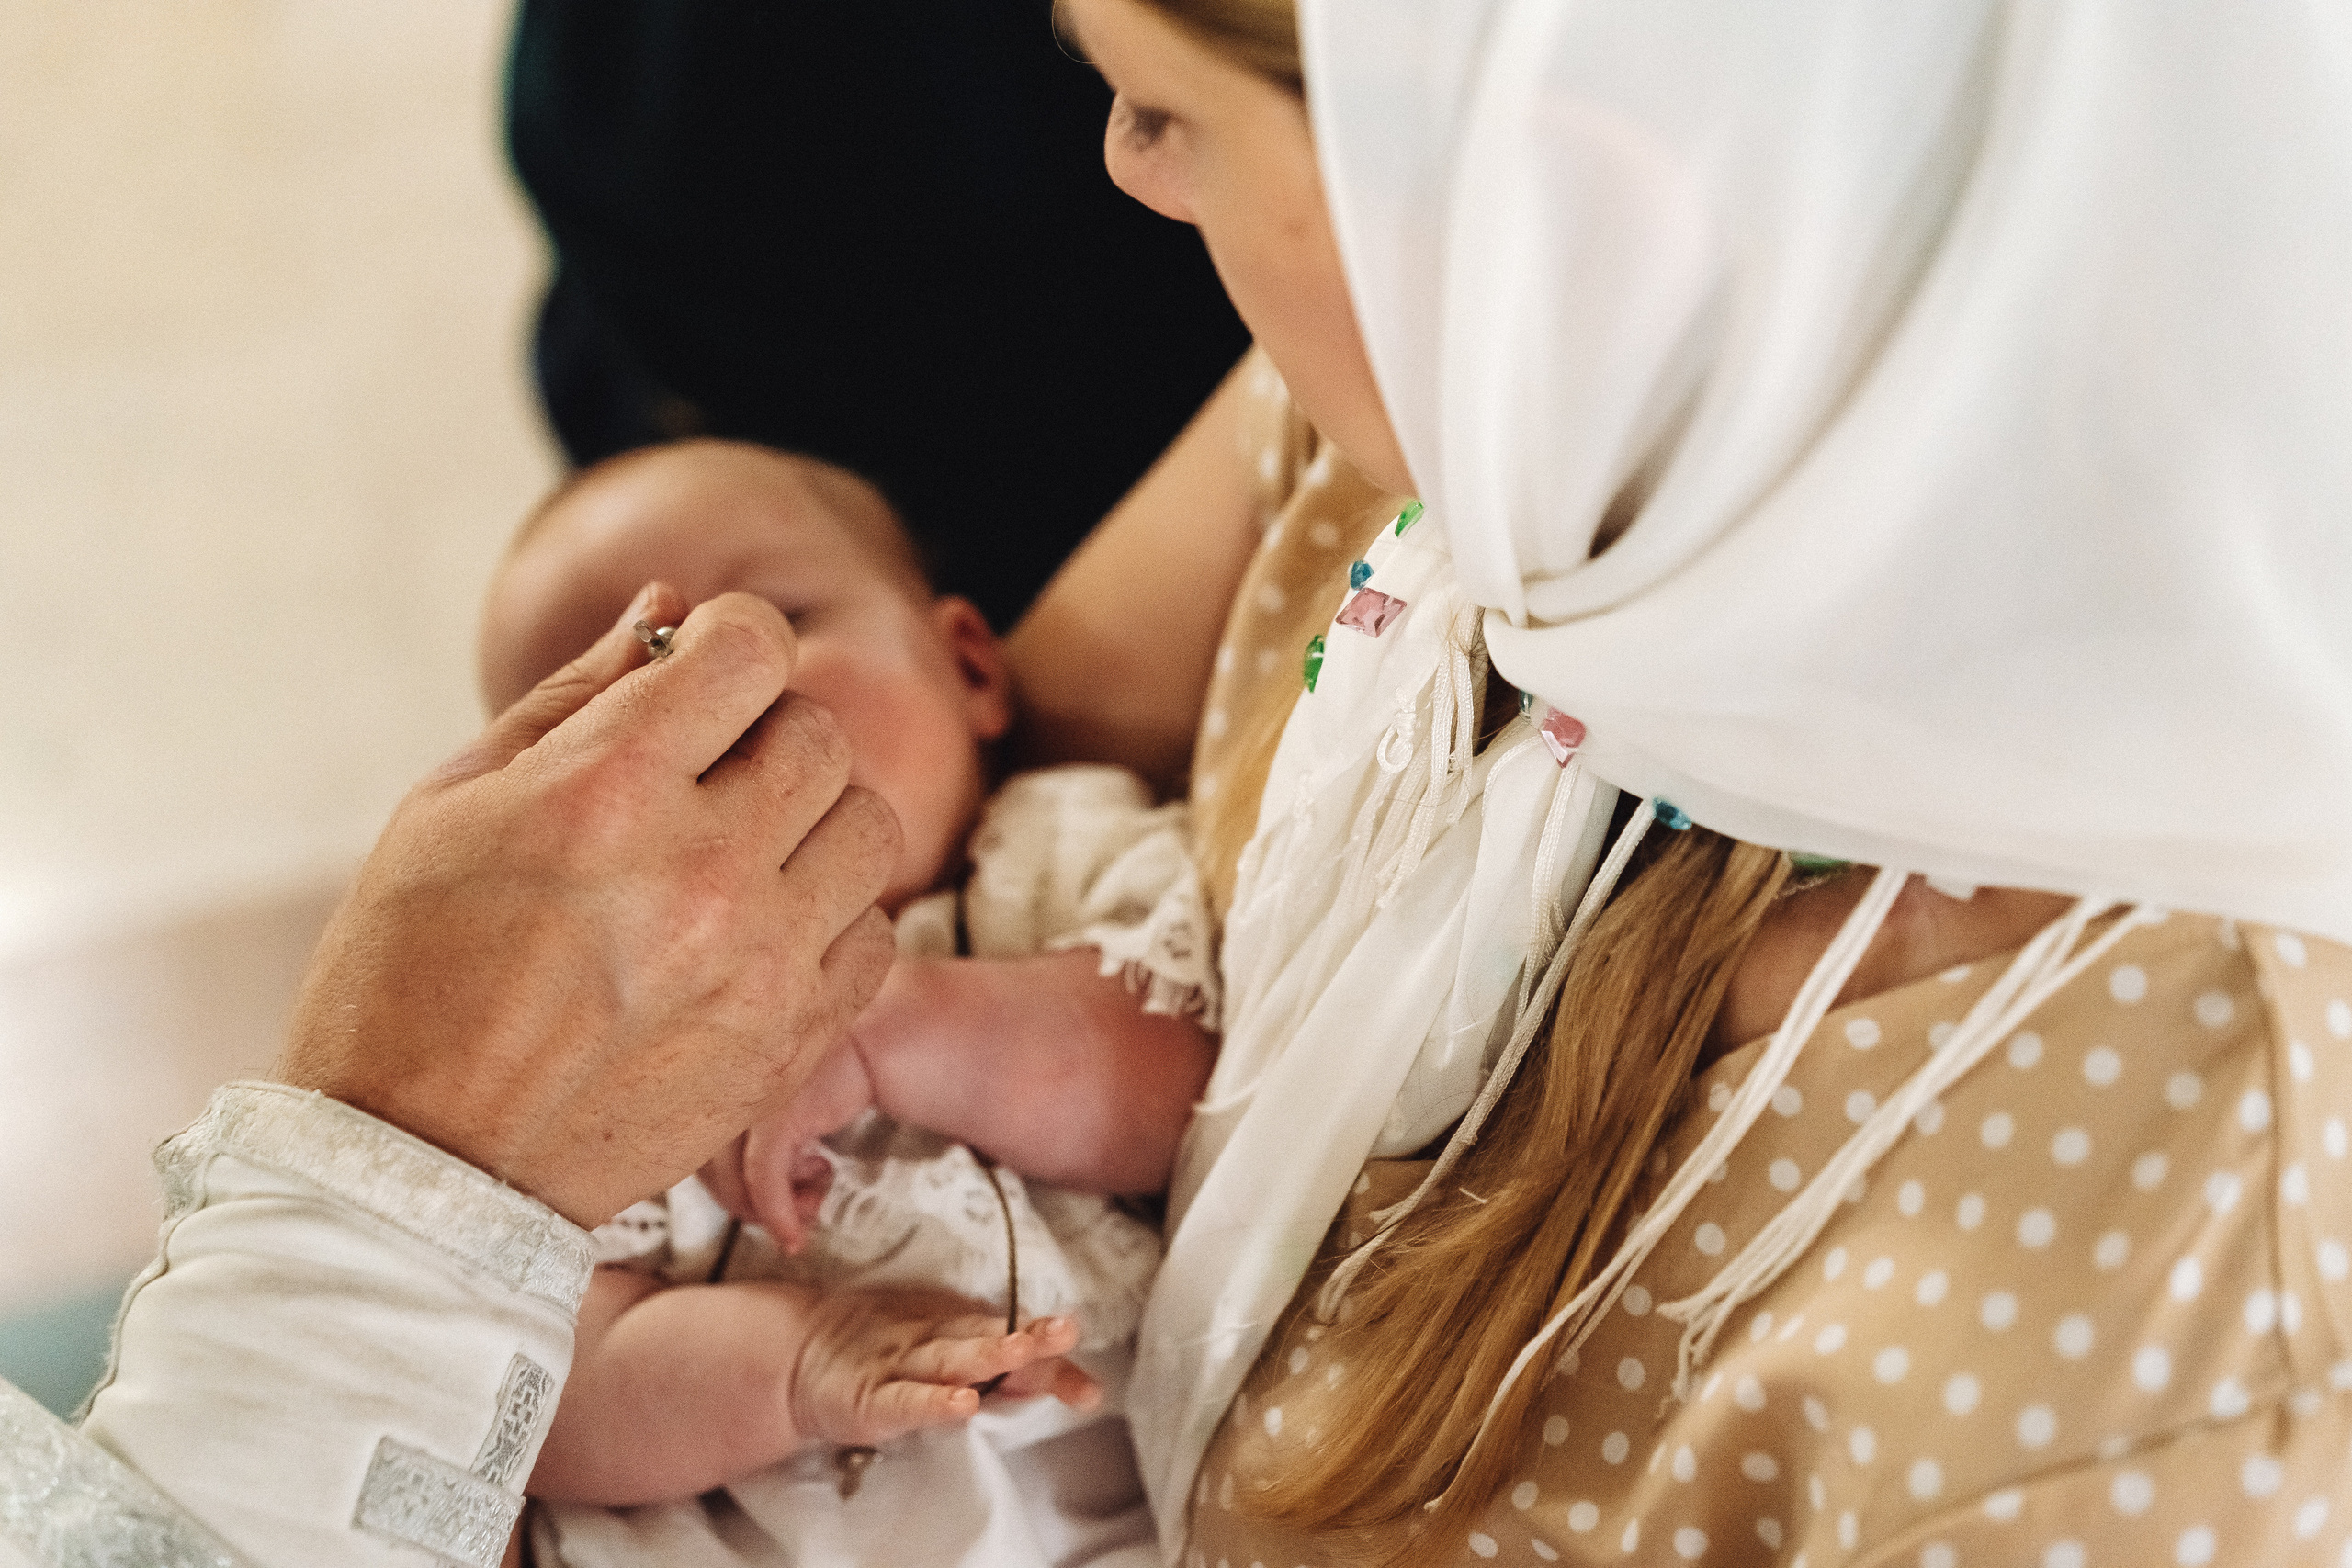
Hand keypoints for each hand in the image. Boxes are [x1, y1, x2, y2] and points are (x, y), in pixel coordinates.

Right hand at [276, 584, 900, 1226]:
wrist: (424, 1170)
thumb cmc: (409, 975)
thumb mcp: (451, 805)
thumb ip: (576, 696)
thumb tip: (669, 612)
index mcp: (606, 790)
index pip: (751, 648)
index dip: (730, 639)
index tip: (700, 672)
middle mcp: (702, 867)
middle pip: (820, 733)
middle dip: (767, 732)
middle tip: (705, 774)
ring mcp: (759, 961)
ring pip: (869, 826)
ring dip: (812, 822)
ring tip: (739, 854)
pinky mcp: (791, 1040)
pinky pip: (876, 934)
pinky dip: (830, 920)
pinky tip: (757, 933)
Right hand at [791, 1291, 1099, 1448]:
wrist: (800, 1354)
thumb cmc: (881, 1357)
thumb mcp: (940, 1362)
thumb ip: (1000, 1372)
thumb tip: (1074, 1382)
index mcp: (959, 1332)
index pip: (1014, 1347)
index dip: (1051, 1366)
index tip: (1089, 1388)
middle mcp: (936, 1342)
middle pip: (988, 1341)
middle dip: (1028, 1341)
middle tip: (1065, 1331)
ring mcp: (902, 1364)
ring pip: (950, 1358)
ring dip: (988, 1353)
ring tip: (1023, 1349)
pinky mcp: (872, 1395)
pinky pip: (906, 1400)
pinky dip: (934, 1402)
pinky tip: (962, 1403)